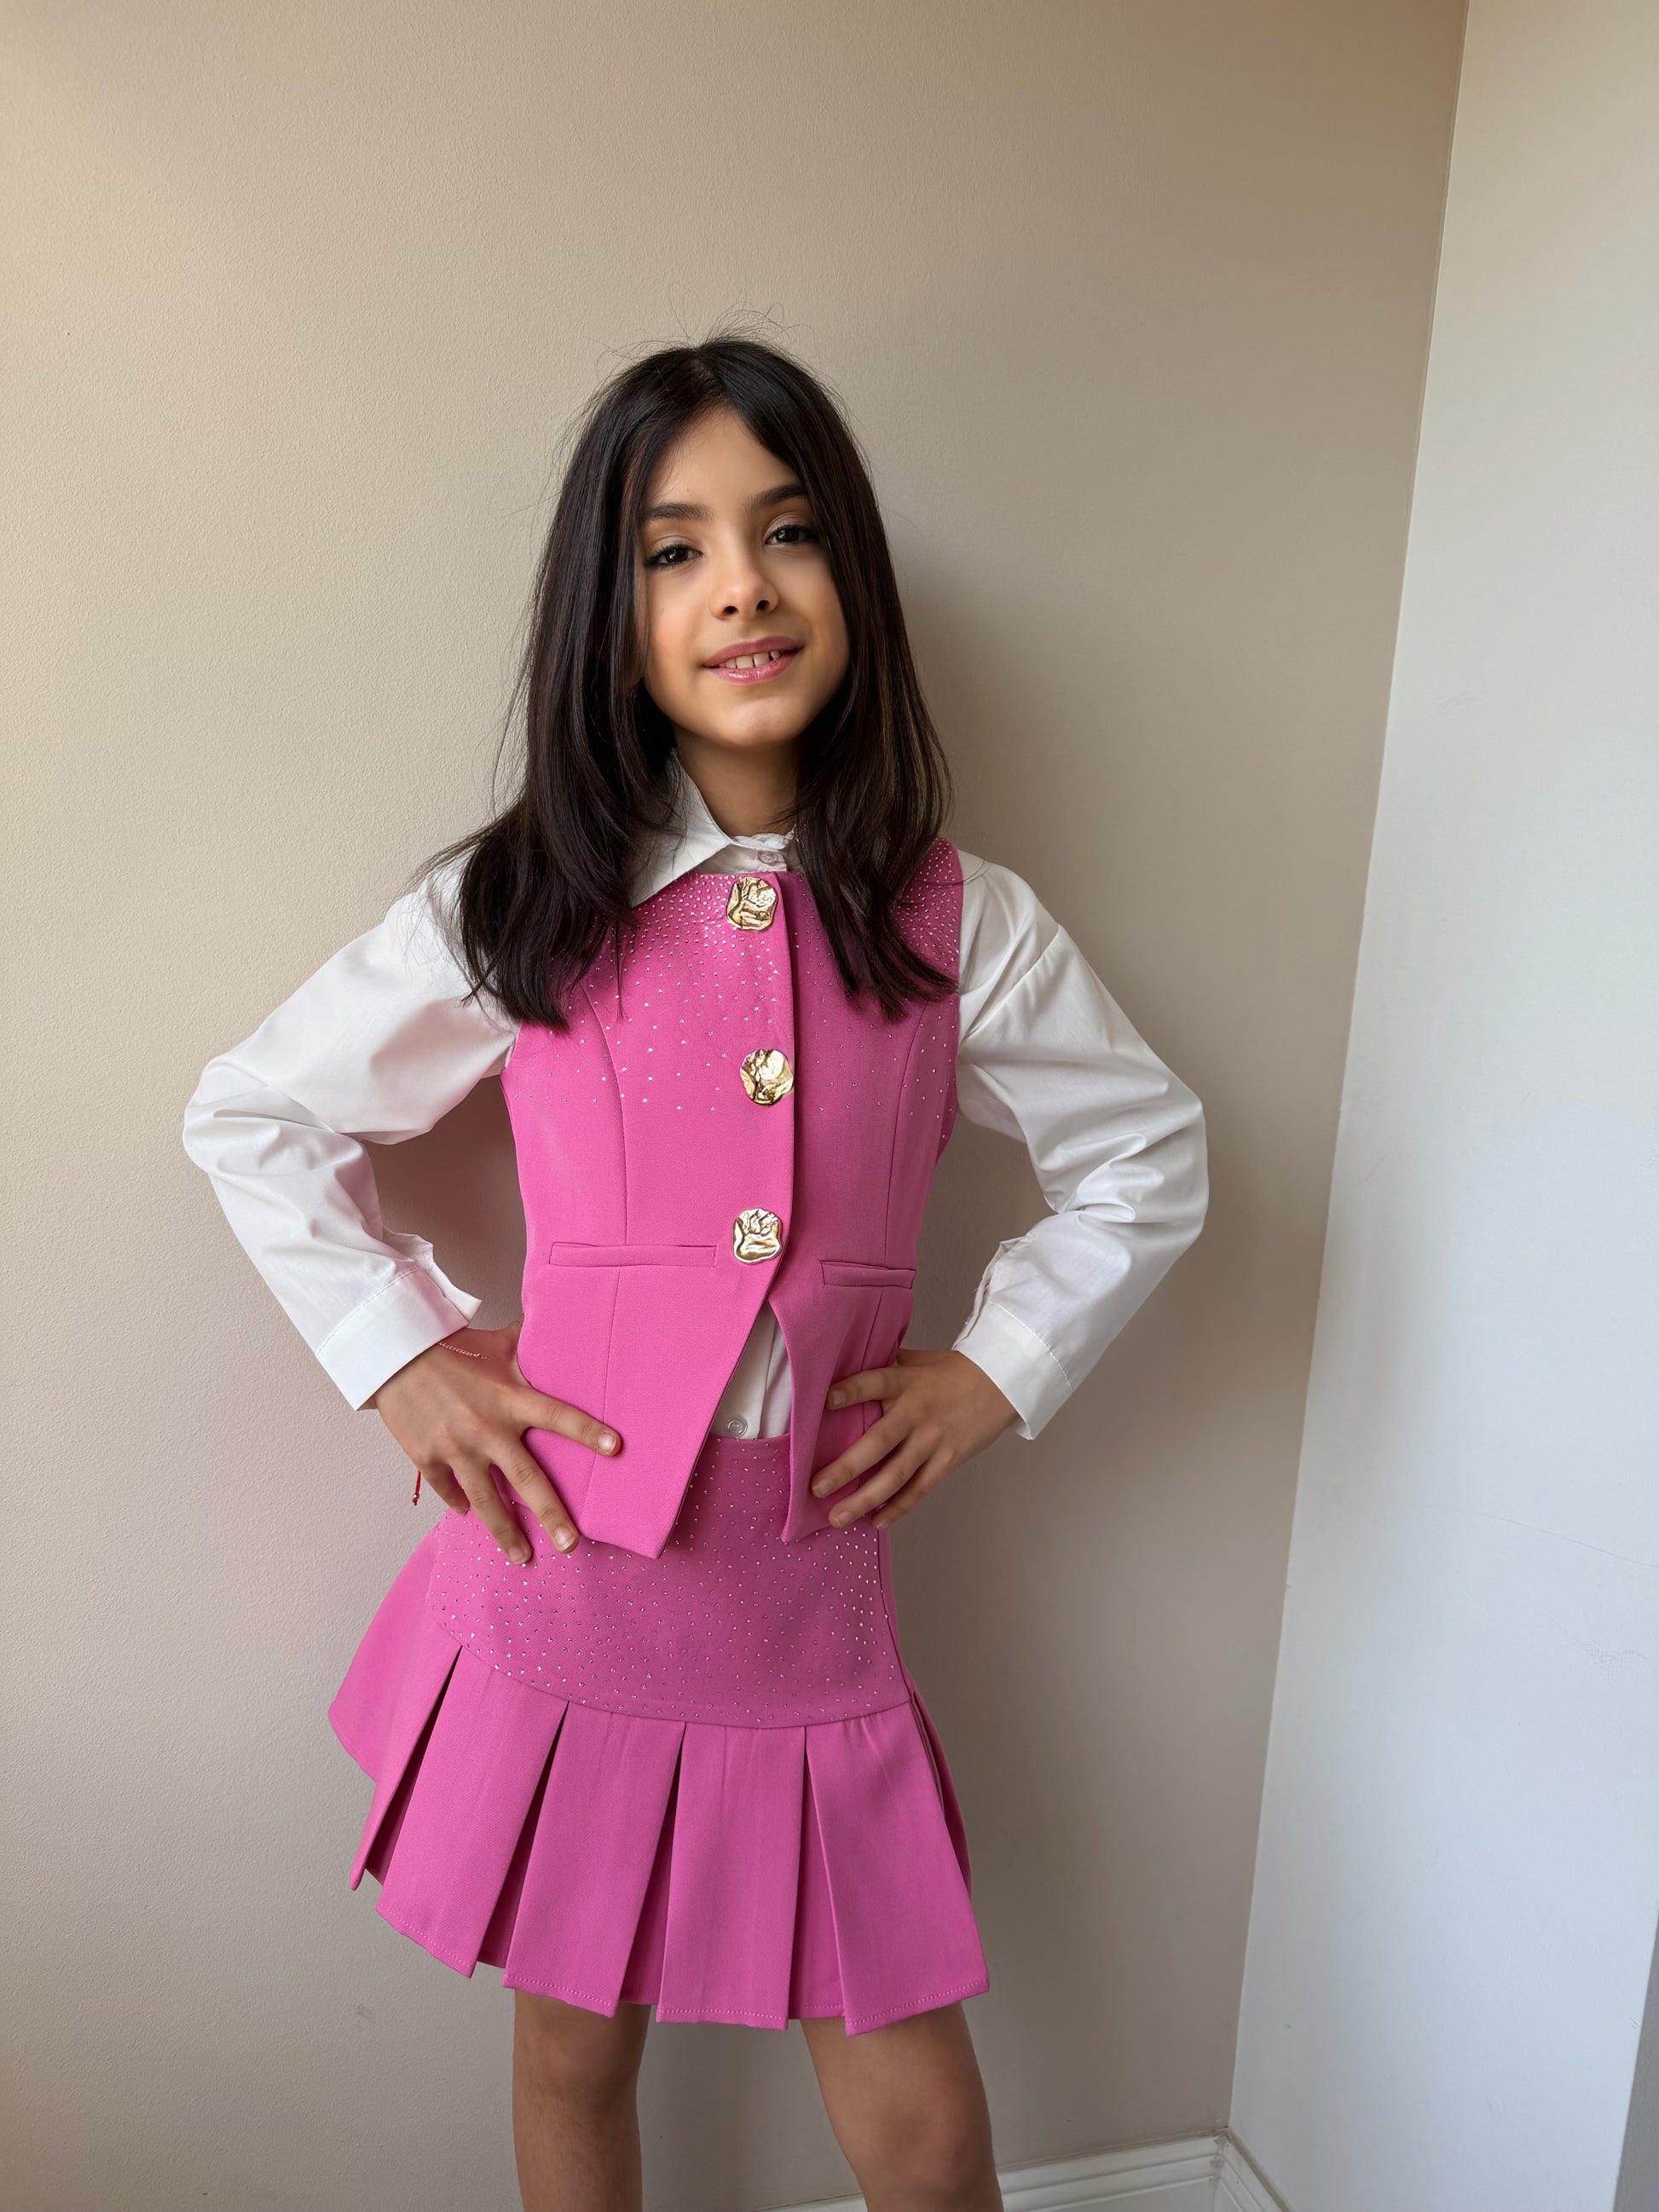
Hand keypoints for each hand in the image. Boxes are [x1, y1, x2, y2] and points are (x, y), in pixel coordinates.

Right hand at [368, 1323, 618, 1563]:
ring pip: (485, 1499)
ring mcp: (455, 1447)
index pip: (558, 1416)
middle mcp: (486, 1428)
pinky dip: (459, 1503)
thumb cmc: (451, 1347)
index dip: (588, 1431)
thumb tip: (559, 1322)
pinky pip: (448, 1489)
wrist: (393, 1352)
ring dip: (505, 1531)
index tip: (617, 1449)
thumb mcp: (496, 1343)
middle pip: (525, 1478)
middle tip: (571, 1544)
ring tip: (522, 1556)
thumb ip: (529, 1343)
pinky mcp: (426, 1457)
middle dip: (550, 1513)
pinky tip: (470, 1515)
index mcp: (509, 1399)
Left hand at [809, 1348, 1017, 1530]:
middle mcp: (917, 1412)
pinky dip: (898, 1507)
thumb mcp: (917, 1361)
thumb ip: (885, 1368)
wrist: (1001, 1383)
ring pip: (896, 1475)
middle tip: (817, 1487)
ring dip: (865, 1499)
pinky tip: (876, 1521)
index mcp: (906, 1382)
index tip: (825, 1400)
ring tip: (838, 1517)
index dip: (851, 1391)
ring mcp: (933, 1440)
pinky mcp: (948, 1460)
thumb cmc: (952, 1371)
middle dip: (847, 1467)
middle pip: (879, 1441)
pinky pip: (920, 1489)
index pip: (874, 1383)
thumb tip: (844, 1366)